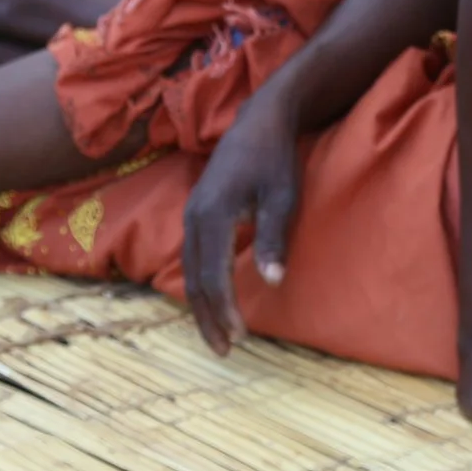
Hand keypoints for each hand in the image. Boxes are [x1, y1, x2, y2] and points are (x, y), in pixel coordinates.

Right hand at [179, 93, 302, 355]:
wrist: (259, 120)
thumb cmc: (275, 157)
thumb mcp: (282, 196)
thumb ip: (272, 238)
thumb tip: (271, 282)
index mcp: (214, 214)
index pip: (214, 275)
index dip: (225, 308)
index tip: (240, 336)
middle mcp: (194, 217)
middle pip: (194, 280)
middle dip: (208, 317)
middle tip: (225, 350)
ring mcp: (191, 214)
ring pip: (189, 271)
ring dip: (202, 305)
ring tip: (219, 335)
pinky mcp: (196, 212)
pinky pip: (192, 258)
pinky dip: (200, 284)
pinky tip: (213, 300)